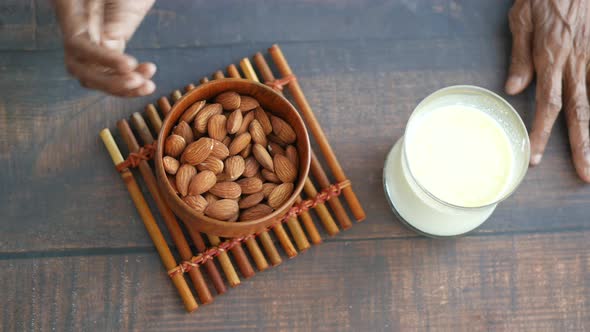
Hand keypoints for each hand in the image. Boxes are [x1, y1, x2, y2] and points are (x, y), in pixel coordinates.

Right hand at [54, 0, 155, 96]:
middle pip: (81, 68)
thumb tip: (108, 43)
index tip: (129, 65)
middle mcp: (75, 28)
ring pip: (95, 76)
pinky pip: (111, 71)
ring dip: (122, 87)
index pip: (78, 45)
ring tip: (148, 86)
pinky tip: (148, 75)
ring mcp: (89, 39)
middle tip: (138, 82)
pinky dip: (129, 79)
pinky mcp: (106, 45)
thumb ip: (115, 19)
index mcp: (71, 10)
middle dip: (110, 82)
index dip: (102, 60)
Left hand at [505, 0, 589, 181]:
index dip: (542, 133)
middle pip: (580, 112)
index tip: (536, 158)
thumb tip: (513, 90)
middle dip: (582, 145)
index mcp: (551, 57)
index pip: (548, 104)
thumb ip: (519, 57)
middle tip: (585, 174)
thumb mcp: (521, 21)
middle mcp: (575, 63)